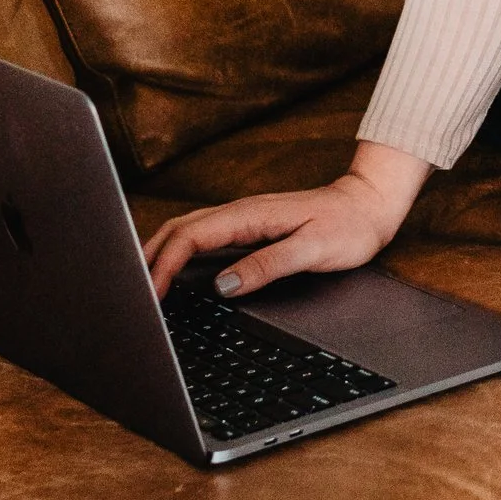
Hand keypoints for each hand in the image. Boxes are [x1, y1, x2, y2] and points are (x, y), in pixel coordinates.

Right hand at [143, 141, 429, 298]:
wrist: (371, 205)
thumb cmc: (348, 227)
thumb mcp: (313, 250)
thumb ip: (269, 265)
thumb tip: (224, 284)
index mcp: (249, 215)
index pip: (191, 237)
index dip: (164, 265)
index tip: (150, 294)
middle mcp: (241, 212)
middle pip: (179, 229)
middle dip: (148, 256)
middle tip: (129, 291)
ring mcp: (243, 218)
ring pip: (187, 230)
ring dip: (160, 252)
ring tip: (140, 282)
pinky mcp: (249, 227)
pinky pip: (204, 236)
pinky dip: (180, 251)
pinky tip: (176, 269)